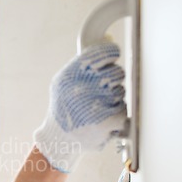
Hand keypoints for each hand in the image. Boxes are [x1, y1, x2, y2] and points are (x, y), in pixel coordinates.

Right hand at [34, 42, 126, 171]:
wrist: (59, 140)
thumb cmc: (63, 109)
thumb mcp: (61, 84)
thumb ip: (82, 64)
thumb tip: (109, 41)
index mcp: (70, 76)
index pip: (102, 53)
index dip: (111, 53)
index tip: (112, 56)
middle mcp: (81, 88)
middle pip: (116, 72)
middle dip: (112, 80)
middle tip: (102, 89)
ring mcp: (95, 105)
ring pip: (121, 91)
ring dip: (113, 98)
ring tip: (97, 107)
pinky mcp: (106, 122)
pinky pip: (123, 108)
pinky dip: (116, 113)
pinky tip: (103, 118)